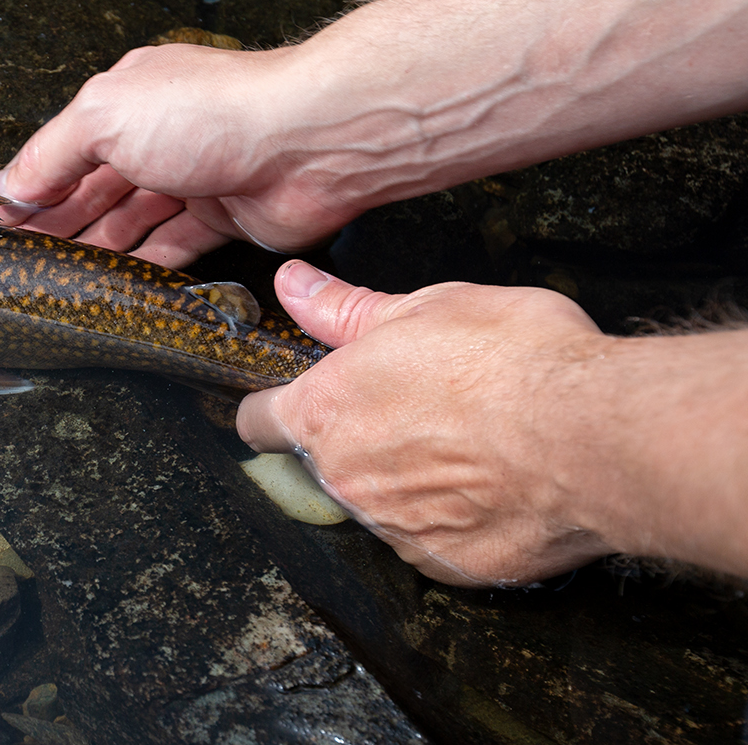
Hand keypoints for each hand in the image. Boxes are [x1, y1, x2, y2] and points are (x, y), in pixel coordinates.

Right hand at [0, 44, 364, 266]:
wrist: (310, 142)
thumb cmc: (214, 112)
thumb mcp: (104, 118)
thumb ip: (51, 154)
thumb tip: (8, 185)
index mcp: (125, 100)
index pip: (63, 150)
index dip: (30, 188)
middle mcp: (159, 135)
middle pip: (94, 189)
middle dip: (57, 224)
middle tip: (22, 263)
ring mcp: (193, 177)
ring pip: (131, 221)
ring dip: (96, 250)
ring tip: (59, 282)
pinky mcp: (226, 218)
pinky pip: (174, 248)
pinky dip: (144, 267)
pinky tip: (116, 287)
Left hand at [237, 261, 617, 586]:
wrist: (593, 435)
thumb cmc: (513, 362)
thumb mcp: (425, 307)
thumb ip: (346, 308)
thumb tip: (294, 286)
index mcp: (326, 411)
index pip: (260, 423)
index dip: (272, 411)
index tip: (292, 403)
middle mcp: (348, 479)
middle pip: (329, 464)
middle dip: (362, 440)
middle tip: (420, 409)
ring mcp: (396, 530)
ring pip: (384, 504)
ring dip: (410, 481)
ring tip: (472, 443)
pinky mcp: (449, 566)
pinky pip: (436, 541)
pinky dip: (458, 519)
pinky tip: (498, 486)